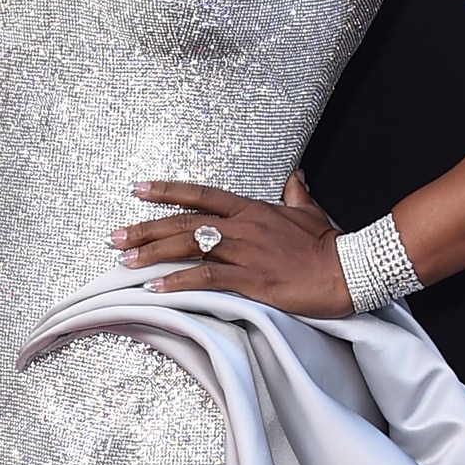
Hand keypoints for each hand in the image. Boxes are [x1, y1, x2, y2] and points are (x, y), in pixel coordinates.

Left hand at [111, 172, 351, 317]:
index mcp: (252, 209)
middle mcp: (243, 226)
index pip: (200, 195)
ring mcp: (246, 252)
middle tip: (115, 236)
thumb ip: (295, 194)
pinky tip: (157, 287)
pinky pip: (206, 278)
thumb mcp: (309, 211)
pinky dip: (178, 282)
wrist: (349, 269)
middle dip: (145, 228)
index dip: (167, 191)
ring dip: (153, 254)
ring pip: (189, 247)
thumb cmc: (329, 244)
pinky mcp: (251, 280)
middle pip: (184, 222)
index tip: (138, 190)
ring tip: (125, 261)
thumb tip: (294, 177)